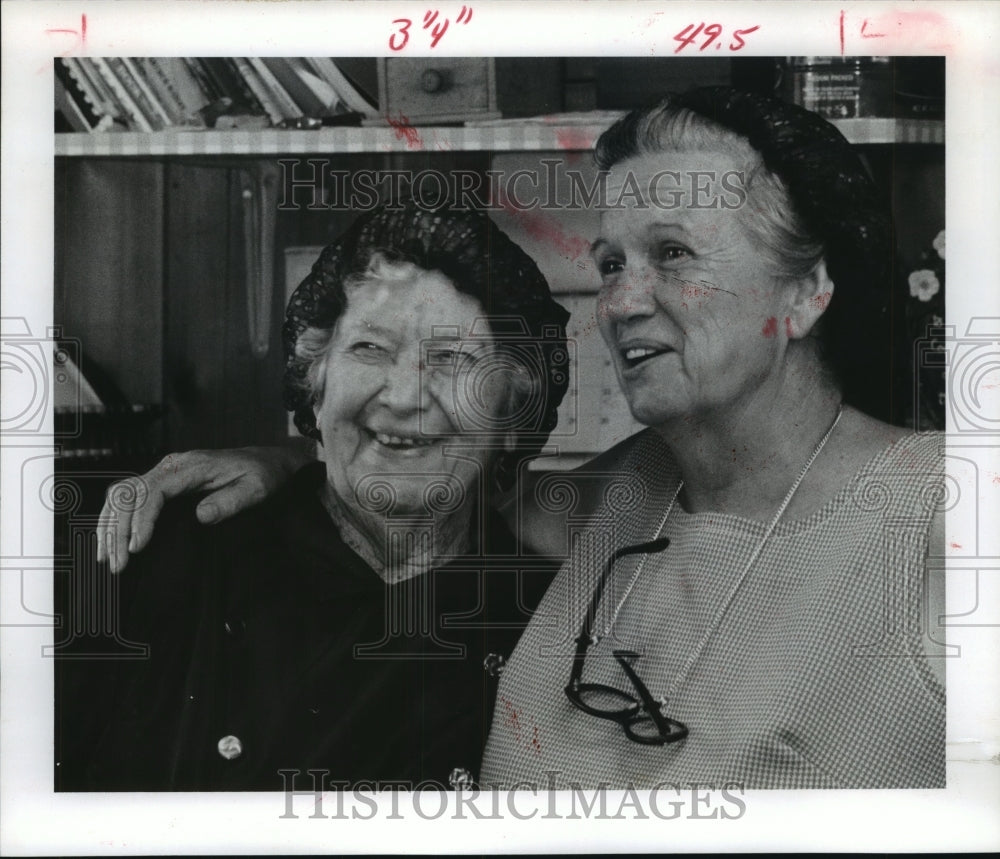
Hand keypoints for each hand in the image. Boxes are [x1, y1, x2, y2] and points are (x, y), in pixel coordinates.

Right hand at [97, 444, 312, 572]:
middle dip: (118, 529)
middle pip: (130, 493)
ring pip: (122, 494)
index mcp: (191, 466)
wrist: (266, 461)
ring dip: (109, 525)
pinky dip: (114, 517)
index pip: (154, 491)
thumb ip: (230, 501)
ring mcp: (164, 471)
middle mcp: (172, 465)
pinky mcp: (163, 481)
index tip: (138, 548)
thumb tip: (201, 516)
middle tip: (118, 564)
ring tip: (107, 559)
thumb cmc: (262, 475)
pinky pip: (129, 496)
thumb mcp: (256, 488)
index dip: (142, 520)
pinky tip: (109, 541)